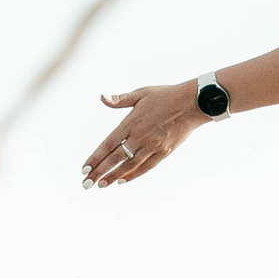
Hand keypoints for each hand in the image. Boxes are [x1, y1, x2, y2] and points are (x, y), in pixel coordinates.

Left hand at [83, 83, 198, 187]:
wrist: (194, 103)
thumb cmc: (166, 95)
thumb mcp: (141, 93)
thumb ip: (120, 100)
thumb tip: (102, 98)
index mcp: (131, 122)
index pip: (108, 144)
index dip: (95, 158)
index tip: (84, 169)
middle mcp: (140, 137)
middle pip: (115, 158)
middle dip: (99, 172)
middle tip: (86, 184)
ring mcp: (153, 146)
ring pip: (129, 165)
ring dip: (114, 176)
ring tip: (101, 184)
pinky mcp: (164, 152)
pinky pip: (146, 167)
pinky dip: (133, 174)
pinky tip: (122, 180)